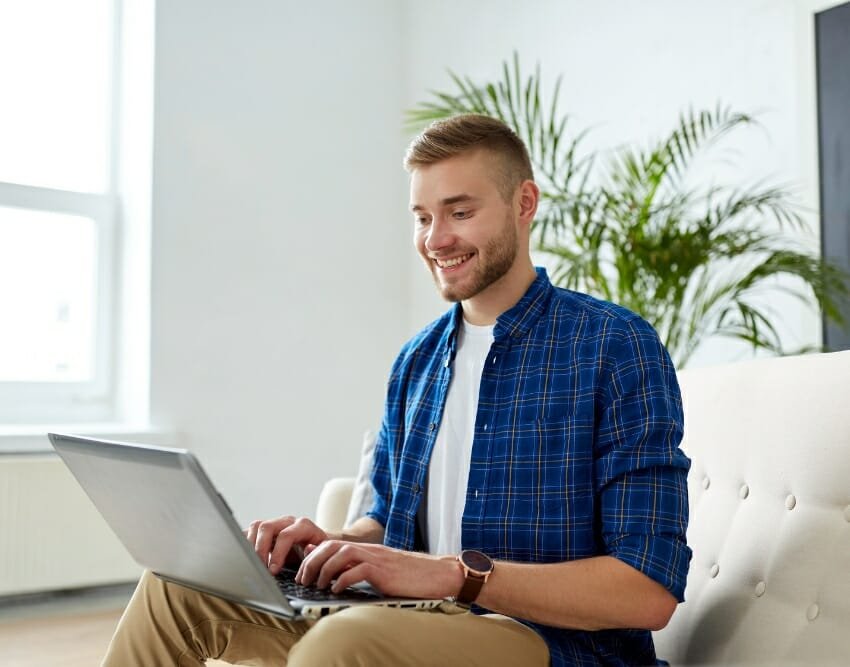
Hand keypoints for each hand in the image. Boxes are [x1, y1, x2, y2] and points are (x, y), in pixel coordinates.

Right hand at [245, 515, 328, 574]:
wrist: (316, 546)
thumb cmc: (318, 553)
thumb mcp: (321, 554)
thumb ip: (315, 553)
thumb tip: (308, 548)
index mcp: (303, 526)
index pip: (287, 535)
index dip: (278, 553)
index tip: (273, 571)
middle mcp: (288, 521)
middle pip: (267, 527)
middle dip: (260, 549)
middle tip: (259, 568)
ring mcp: (276, 523)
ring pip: (256, 526)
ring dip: (250, 546)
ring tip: (252, 563)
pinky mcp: (265, 530)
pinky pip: (250, 530)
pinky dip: (245, 542)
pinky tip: (245, 556)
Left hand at [295, 541, 463, 598]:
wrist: (437, 574)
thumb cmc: (410, 577)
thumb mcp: (380, 570)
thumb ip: (360, 568)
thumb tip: (336, 573)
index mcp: (366, 549)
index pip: (331, 543)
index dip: (313, 555)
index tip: (303, 571)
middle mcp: (369, 550)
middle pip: (331, 545)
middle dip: (312, 561)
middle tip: (303, 579)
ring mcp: (377, 558)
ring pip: (341, 553)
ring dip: (324, 569)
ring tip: (318, 585)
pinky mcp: (384, 571)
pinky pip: (358, 570)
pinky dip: (343, 579)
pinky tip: (336, 590)